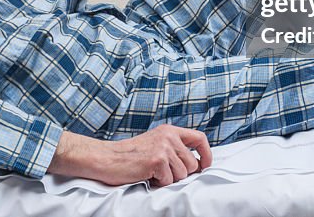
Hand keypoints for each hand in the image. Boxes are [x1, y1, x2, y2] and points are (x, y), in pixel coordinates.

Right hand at [49, 125, 212, 186]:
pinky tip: (147, 176)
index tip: (205, 166)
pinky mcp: (157, 160)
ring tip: (152, 173)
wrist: (107, 158)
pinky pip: (169, 181)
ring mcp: (163, 147)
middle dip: (181, 174)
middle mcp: (169, 136)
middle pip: (193, 164)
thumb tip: (197, 164)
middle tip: (162, 172)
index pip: (200, 138)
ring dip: (169, 179)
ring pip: (183, 174)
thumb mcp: (155, 142)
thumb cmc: (130, 156)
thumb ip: (174, 147)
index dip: (207, 154)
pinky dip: (159, 183)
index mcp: (170, 130)